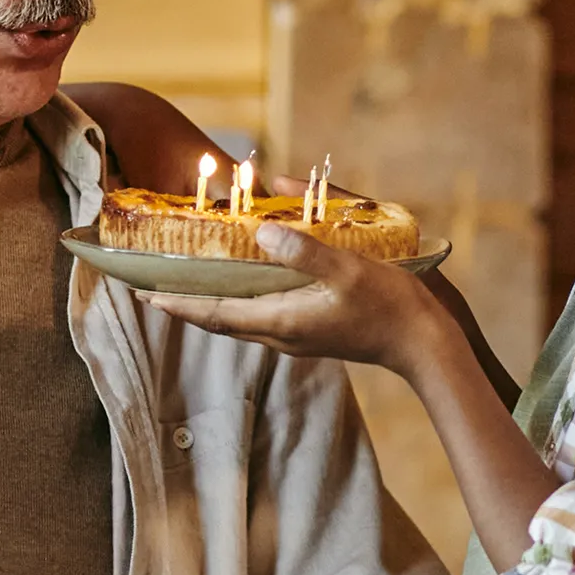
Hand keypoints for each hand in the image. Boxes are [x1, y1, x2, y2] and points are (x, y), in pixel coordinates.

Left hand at [140, 221, 438, 372]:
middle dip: (188, 304)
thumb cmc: (390, 306)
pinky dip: (245, 301)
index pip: (216, 315)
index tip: (147, 295)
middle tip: (158, 288)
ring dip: (215, 303)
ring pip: (243, 321)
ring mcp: (299, 336)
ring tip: (193, 284)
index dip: (180, 304)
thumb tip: (261, 231)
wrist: (427, 343)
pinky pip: (265, 317)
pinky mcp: (314, 331)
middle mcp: (283, 335)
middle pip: (222, 320)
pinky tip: (249, 284)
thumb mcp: (348, 270)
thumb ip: (303, 250)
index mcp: (282, 322)